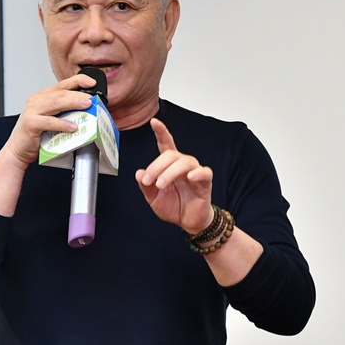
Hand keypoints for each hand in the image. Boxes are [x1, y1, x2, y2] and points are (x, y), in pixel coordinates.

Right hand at [2, 73, 96, 166]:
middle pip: (61, 93)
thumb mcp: (51, 119)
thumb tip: (86, 112)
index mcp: (43, 96)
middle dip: (79, 94)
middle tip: (92, 98)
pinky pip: (50, 122)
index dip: (78, 80)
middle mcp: (37, 100)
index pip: (62, 84)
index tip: (91, 82)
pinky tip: (73, 126)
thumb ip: (64, 113)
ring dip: (73, 103)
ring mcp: (32, 111)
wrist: (17, 149)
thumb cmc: (35, 135)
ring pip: (56, 103)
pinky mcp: (31, 123)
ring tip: (87, 105)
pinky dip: (63, 124)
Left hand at [135, 118, 213, 232]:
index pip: (166, 144)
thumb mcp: (153, 198)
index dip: (161, 132)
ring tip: (160, 184)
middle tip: (148, 181)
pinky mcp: (205, 182)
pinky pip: (204, 172)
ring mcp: (195, 172)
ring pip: (184, 162)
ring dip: (169, 172)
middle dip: (156, 166)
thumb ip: (146, 186)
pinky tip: (190, 177)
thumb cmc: (173, 206)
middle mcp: (182, 165)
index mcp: (169, 165)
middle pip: (171, 155)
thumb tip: (139, 173)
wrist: (187, 222)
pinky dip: (198, 173)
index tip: (154, 122)